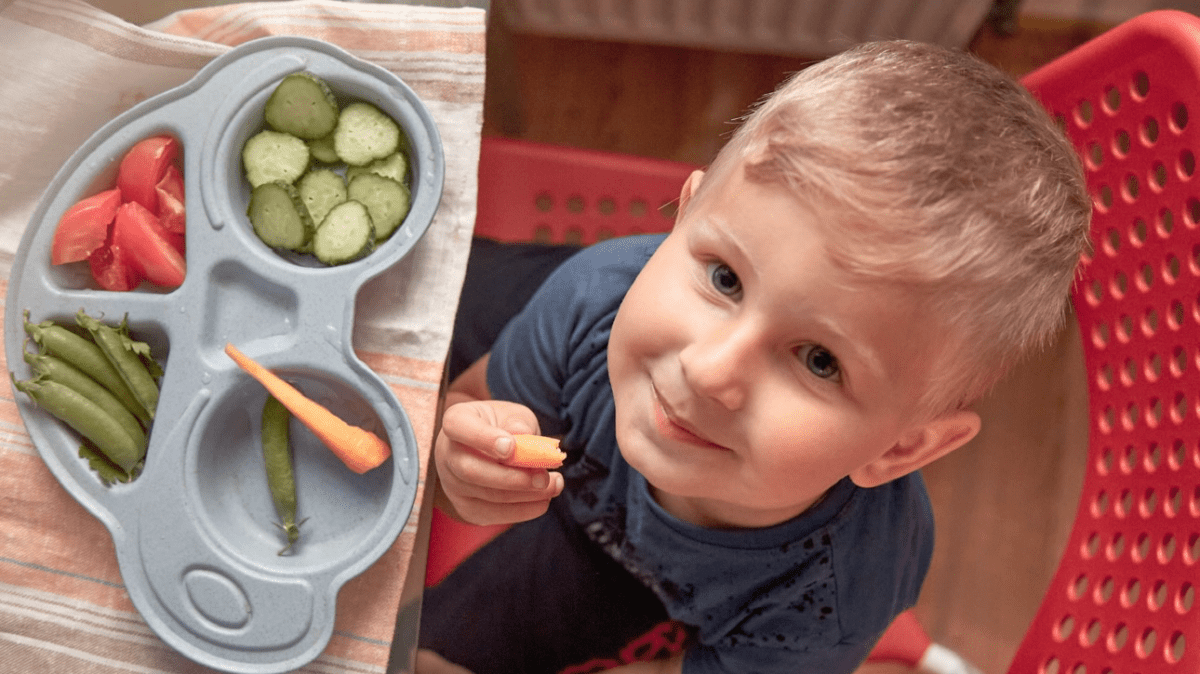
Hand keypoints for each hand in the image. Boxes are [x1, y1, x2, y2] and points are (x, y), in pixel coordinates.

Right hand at [434, 399, 563, 525]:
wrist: (486, 448)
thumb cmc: (500, 426)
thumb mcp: (511, 414)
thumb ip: (517, 422)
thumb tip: (522, 433)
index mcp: (455, 422)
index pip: (458, 427)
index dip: (483, 438)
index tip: (511, 446)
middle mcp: (447, 455)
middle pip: (471, 470)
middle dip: (511, 477)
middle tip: (543, 477)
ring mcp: (453, 485)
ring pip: (486, 495)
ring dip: (525, 495)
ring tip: (554, 485)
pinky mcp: (467, 508)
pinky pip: (494, 514)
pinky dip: (523, 510)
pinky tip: (543, 500)